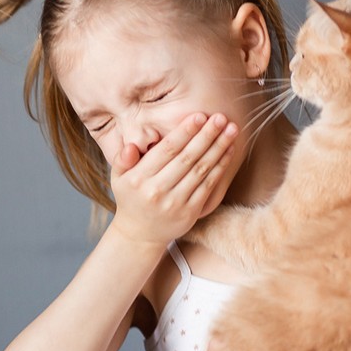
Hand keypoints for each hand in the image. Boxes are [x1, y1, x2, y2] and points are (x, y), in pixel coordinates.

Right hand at [108, 112, 238, 245]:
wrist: (140, 234)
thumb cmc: (131, 198)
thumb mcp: (118, 178)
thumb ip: (122, 159)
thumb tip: (131, 145)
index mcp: (140, 178)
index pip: (166, 150)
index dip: (184, 132)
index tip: (199, 116)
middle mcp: (158, 190)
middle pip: (187, 158)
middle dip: (206, 136)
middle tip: (220, 117)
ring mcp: (176, 202)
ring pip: (201, 170)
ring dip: (218, 148)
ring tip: (231, 130)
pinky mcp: (190, 212)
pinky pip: (208, 186)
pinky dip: (220, 167)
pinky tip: (229, 151)